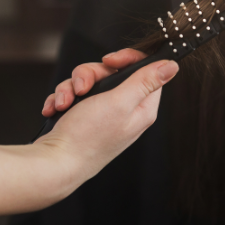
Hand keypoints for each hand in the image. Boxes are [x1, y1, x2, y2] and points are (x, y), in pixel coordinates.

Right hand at [37, 49, 178, 180]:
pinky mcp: (84, 117)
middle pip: (112, 72)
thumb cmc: (87, 137)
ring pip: (89, 81)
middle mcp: (125, 109)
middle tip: (81, 89)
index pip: (145, 70)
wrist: (52, 164)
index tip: (109, 61)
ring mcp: (103, 114)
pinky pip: (74, 94)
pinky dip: (63, 99)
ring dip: (71, 88)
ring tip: (64, 104)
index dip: (127, 60)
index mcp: (142, 107)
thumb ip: (145, 81)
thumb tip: (172, 66)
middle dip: (89, 75)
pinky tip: (56, 110)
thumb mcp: (120, 102)